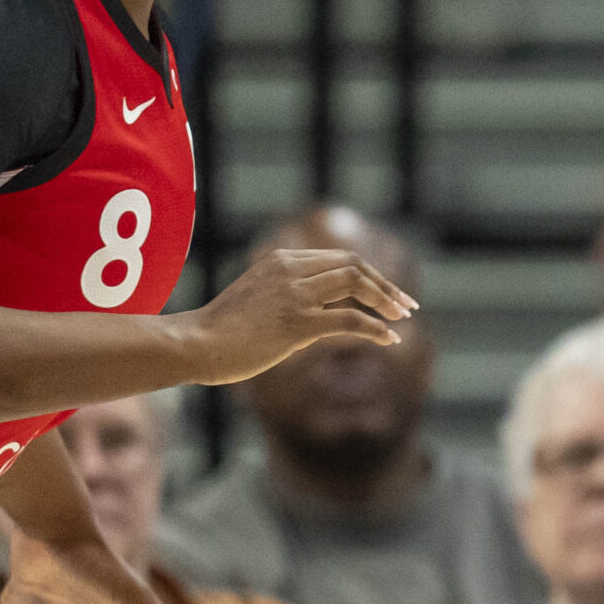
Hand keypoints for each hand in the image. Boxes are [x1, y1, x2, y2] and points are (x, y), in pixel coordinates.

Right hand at [163, 248, 413, 385]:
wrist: (194, 344)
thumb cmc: (222, 332)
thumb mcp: (258, 302)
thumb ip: (290, 302)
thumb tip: (323, 324)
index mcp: (282, 259)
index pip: (340, 258)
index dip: (371, 275)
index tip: (389, 294)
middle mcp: (291, 268)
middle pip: (354, 264)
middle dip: (385, 284)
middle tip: (408, 305)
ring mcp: (294, 293)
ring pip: (356, 283)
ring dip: (386, 300)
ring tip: (403, 318)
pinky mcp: (297, 322)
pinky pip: (349, 320)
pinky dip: (374, 328)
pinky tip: (388, 340)